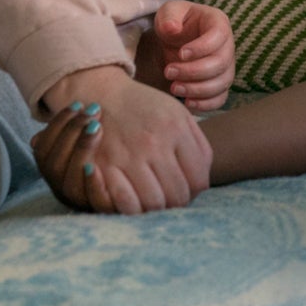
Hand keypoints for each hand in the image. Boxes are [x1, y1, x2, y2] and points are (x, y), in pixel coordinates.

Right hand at [32, 66, 211, 213]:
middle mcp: (154, 143)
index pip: (199, 179)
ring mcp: (128, 156)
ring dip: (157, 210)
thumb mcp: (177, 114)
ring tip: (155, 203)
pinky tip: (135, 203)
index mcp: (176, 129)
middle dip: (178, 203)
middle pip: (178, 195)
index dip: (196, 192)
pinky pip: (126, 203)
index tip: (188, 191)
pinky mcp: (104, 166)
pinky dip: (134, 210)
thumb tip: (204, 178)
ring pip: (154, 203)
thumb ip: (197, 143)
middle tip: (171, 201)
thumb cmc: (143, 107)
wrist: (101, 95)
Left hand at [136, 0, 234, 111]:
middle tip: (169, 72)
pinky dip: (205, 104)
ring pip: (221, 83)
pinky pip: (220, 99)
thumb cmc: (174, 23)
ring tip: (174, 87)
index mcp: (218, 23)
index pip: (219, 36)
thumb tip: (172, 28)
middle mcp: (227, 45)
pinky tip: (186, 102)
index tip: (180, 53)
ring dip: (197, 89)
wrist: (174, 41)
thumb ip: (169, 16)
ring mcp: (227, 67)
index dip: (201, 47)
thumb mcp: (169, 12)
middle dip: (193, 71)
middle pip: (220, 63)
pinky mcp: (220, 84)